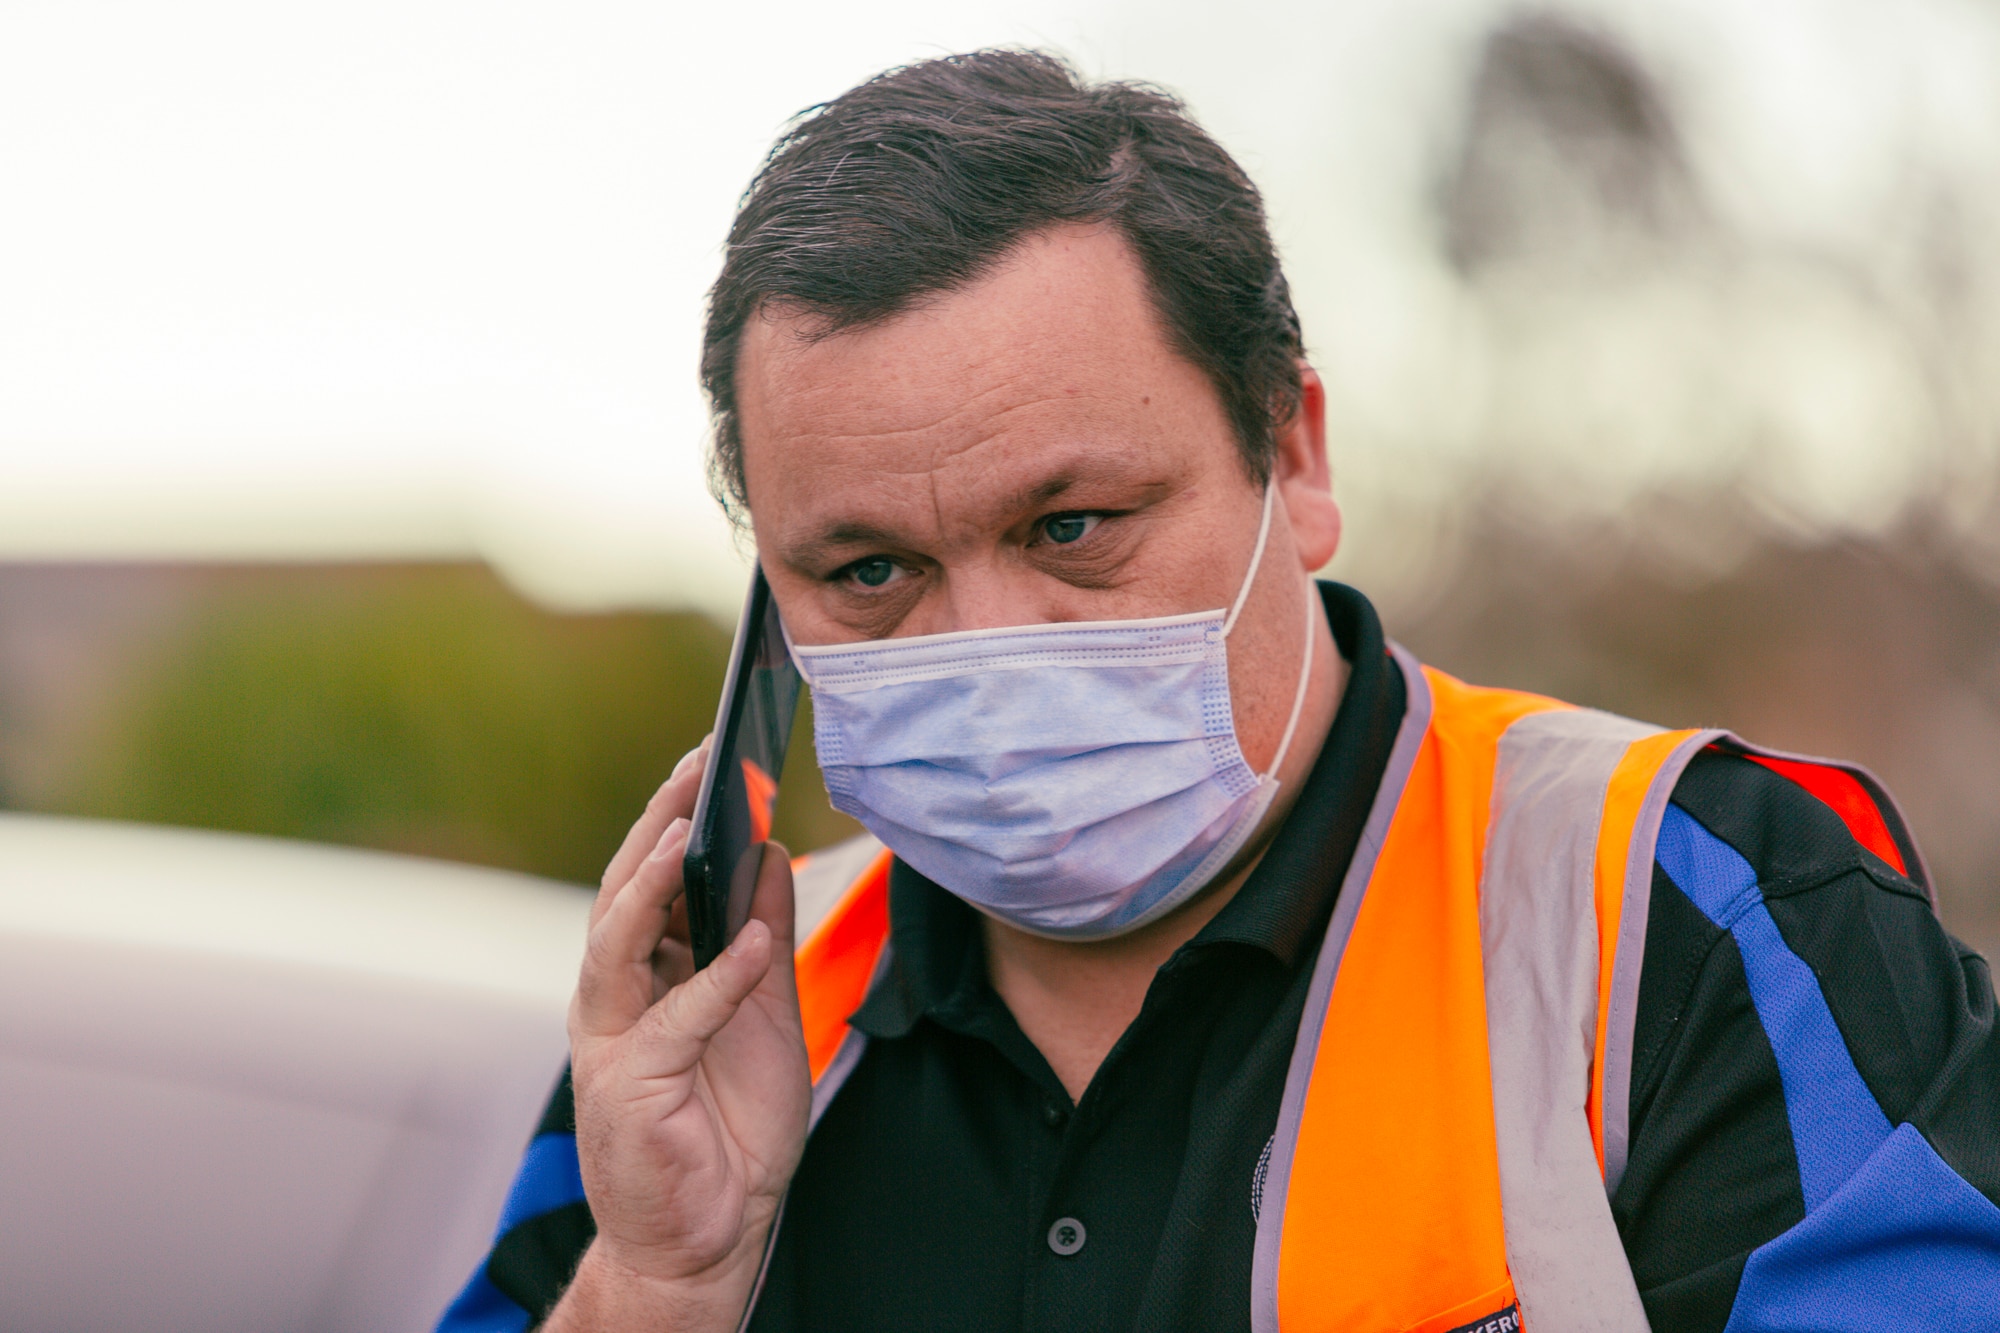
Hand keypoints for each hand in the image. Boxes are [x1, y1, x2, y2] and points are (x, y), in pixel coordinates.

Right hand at [547, 740, 811, 1331]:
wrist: (712, 1232)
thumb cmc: (730, 1126)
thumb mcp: (765, 1010)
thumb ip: (761, 934)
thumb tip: (770, 849)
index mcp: (642, 973)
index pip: (650, 877)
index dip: (676, 814)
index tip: (712, 754)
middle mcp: (615, 996)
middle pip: (624, 890)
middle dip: (658, 820)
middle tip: (697, 760)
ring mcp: (612, 1040)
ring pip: (616, 940)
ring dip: (652, 882)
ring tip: (690, 830)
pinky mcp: (630, 1085)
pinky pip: (674, 1018)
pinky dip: (715, 977)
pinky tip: (753, 942)